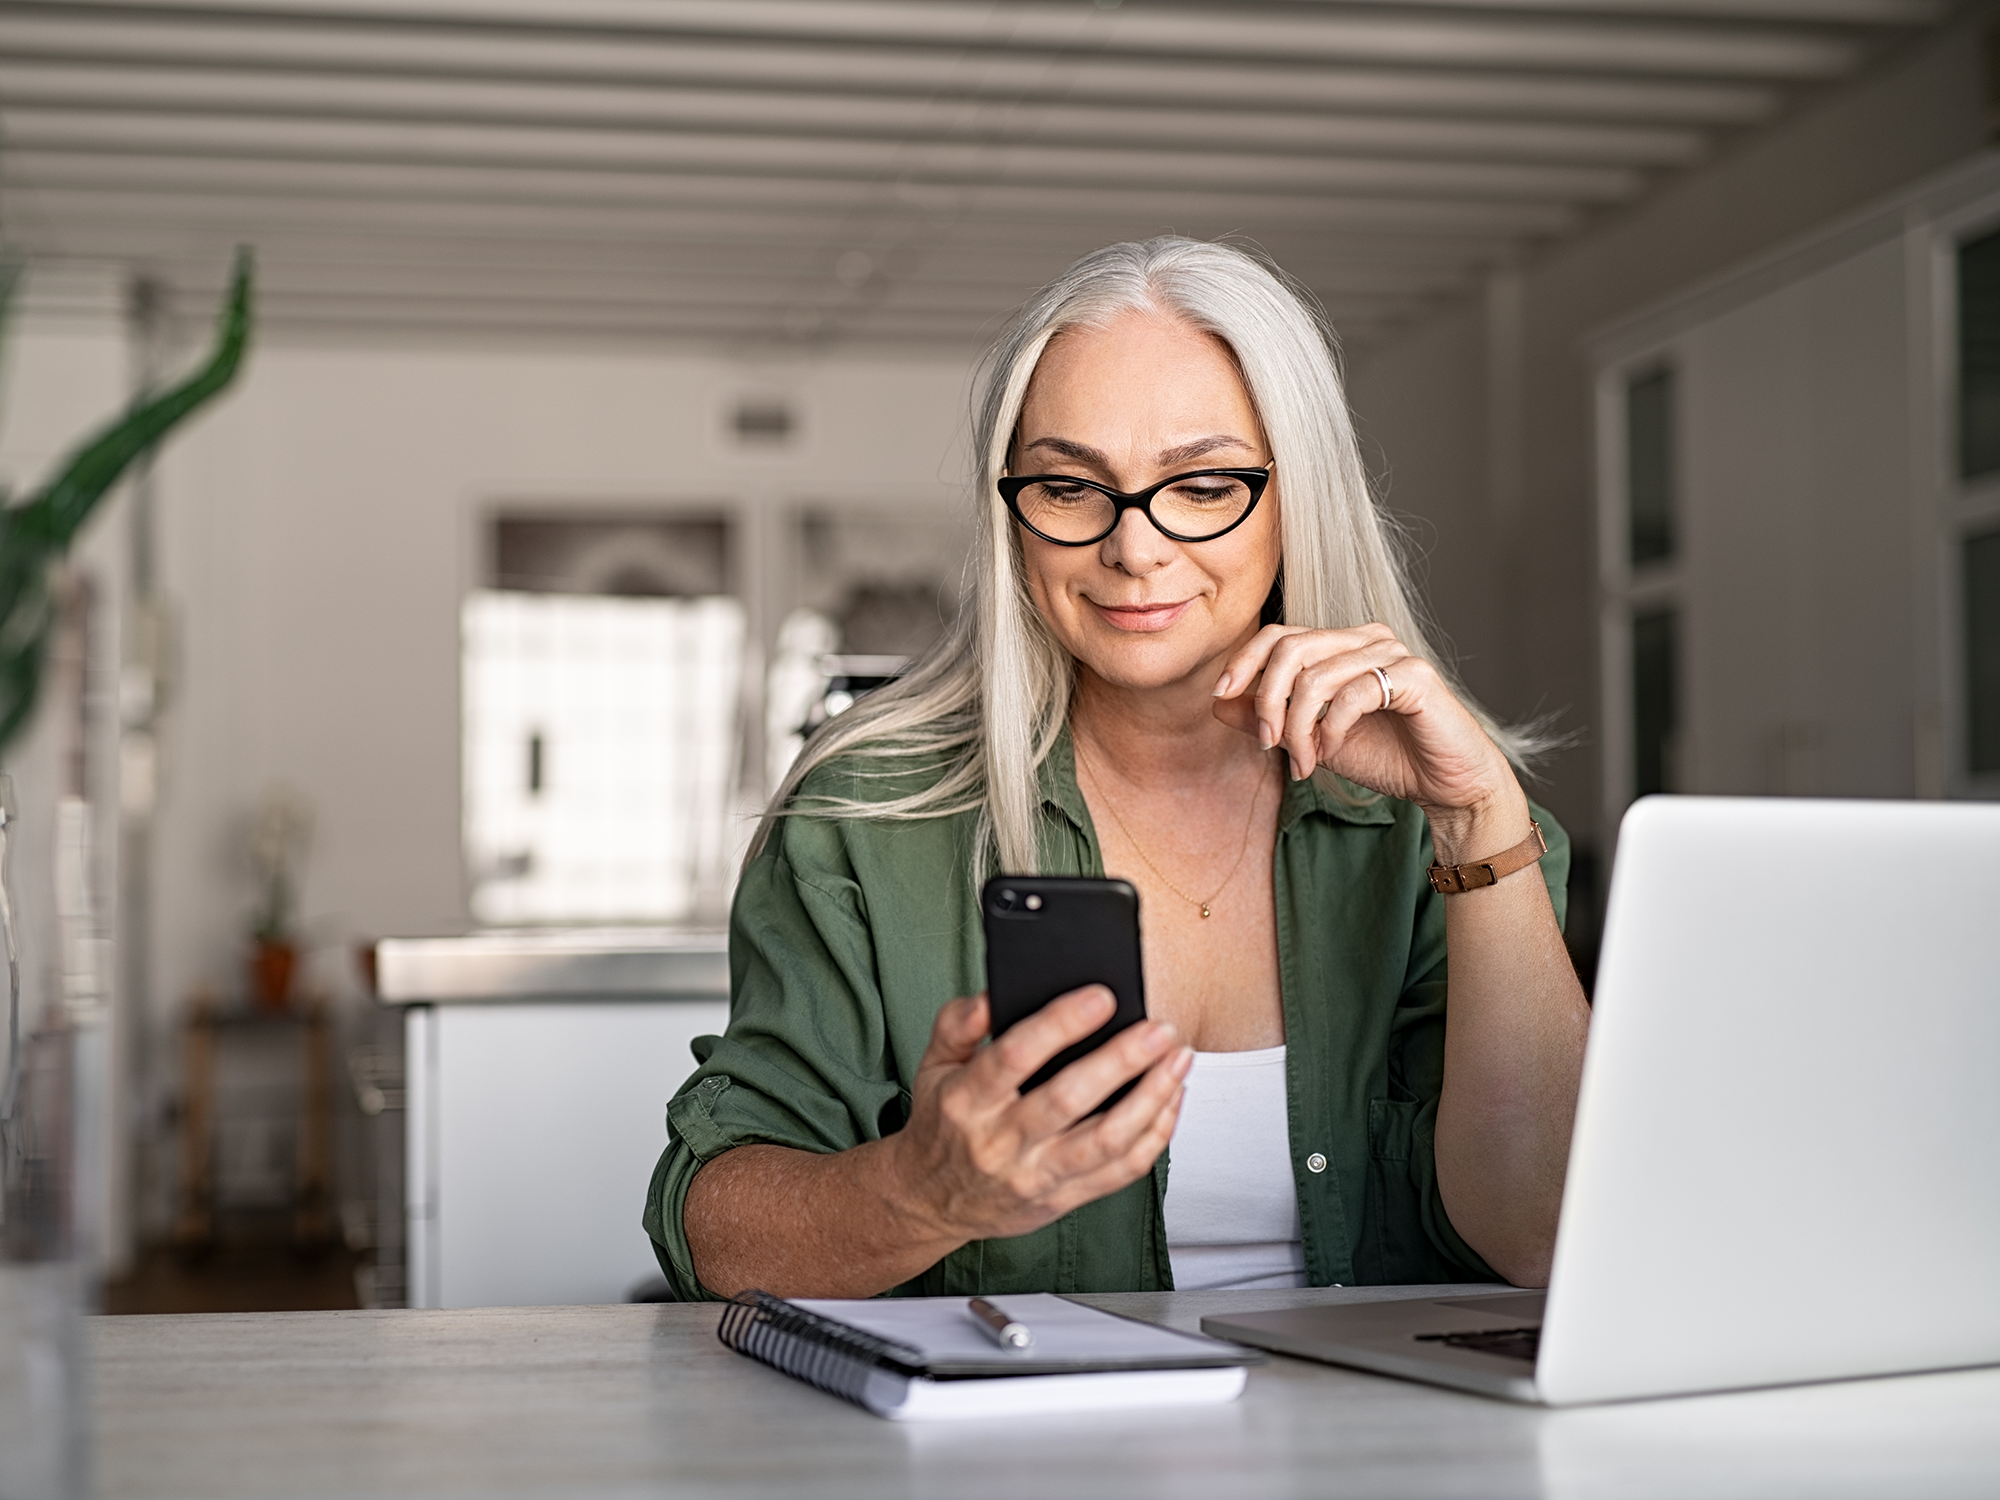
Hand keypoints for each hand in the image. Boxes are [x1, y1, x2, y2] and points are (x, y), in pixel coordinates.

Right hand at [884, 988, 1191, 1244]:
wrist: (931, 1201)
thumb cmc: (943, 1124)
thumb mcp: (932, 1065)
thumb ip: (957, 1024)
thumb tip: (991, 995)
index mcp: (967, 1100)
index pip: (1014, 1056)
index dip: (1061, 1024)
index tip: (1101, 997)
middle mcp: (1001, 1142)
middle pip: (1069, 1099)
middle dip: (1122, 1060)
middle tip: (1159, 1028)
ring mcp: (1035, 1176)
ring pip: (1105, 1140)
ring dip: (1151, 1097)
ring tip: (1178, 1059)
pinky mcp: (1063, 1199)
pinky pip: (1120, 1172)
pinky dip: (1155, 1135)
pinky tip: (1170, 1100)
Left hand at [1210, 622, 1526, 861]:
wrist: (1445, 785)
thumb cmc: (1386, 757)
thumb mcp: (1312, 739)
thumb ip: (1268, 719)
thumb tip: (1219, 701)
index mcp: (1341, 645)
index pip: (1279, 634)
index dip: (1244, 661)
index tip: (1221, 695)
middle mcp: (1366, 639)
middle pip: (1291, 648)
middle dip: (1268, 699)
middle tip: (1268, 743)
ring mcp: (1393, 653)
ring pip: (1317, 675)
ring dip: (1299, 727)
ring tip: (1305, 762)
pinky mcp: (1416, 677)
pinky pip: (1353, 694)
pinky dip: (1332, 729)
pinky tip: (1331, 752)